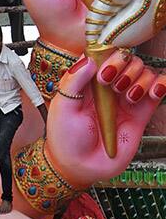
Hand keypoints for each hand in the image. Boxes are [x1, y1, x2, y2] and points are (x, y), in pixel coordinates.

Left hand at [46, 52, 165, 186]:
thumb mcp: (63, 107)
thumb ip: (74, 81)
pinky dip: (161, 84)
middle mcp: (108, 86)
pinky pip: (160, 87)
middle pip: (127, 58)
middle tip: (110, 84)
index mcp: (87, 81)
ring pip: (144, 71)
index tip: (102, 70)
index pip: (104, 53)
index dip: (107, 54)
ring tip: (127, 97)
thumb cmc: (66, 138)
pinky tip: (153, 93)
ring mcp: (126, 97)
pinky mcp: (142, 111)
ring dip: (139, 79)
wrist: (80, 166)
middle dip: (123, 66)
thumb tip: (90, 59)